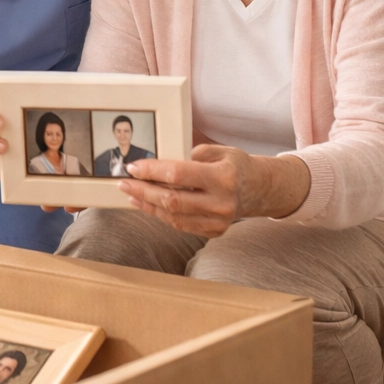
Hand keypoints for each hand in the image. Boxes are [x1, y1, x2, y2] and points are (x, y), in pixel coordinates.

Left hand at [116, 145, 308, 236]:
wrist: (260, 189)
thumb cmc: (235, 165)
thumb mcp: (218, 151)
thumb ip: (190, 155)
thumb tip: (156, 161)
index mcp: (223, 177)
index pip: (178, 175)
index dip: (152, 171)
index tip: (133, 167)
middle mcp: (222, 202)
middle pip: (172, 200)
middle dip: (143, 190)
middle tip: (124, 182)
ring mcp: (219, 221)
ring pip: (173, 217)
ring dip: (148, 205)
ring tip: (131, 193)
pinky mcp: (215, 232)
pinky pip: (180, 225)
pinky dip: (160, 214)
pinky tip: (147, 204)